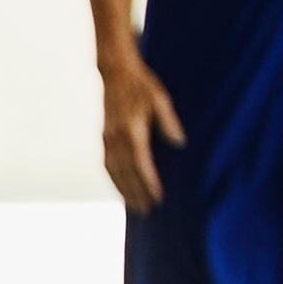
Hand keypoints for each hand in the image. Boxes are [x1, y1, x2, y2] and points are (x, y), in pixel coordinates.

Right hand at [99, 55, 183, 210]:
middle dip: (135, 192)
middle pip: (125, 171)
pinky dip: (112, 179)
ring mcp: (107, 137)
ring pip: (113, 170)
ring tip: (134, 207)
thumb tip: (179, 143)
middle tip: (147, 211)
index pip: (140, 162)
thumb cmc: (142, 85)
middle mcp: (115, 137)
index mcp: (131, 129)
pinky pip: (106, 163)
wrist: (115, 72)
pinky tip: (120, 189)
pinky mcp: (103, 137)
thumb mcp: (159, 100)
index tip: (157, 197)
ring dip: (122, 190)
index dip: (148, 181)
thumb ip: (168, 122)